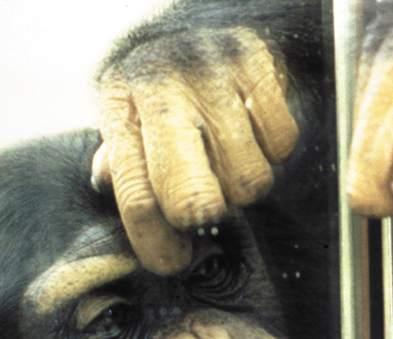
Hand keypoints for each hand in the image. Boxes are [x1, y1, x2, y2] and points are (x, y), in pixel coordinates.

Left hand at [94, 28, 298, 274]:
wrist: (209, 19)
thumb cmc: (168, 88)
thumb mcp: (132, 120)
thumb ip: (122, 164)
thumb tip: (110, 190)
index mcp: (121, 108)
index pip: (136, 197)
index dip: (157, 243)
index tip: (175, 260)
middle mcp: (160, 87)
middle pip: (190, 196)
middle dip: (205, 215)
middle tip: (210, 207)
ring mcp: (209, 73)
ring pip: (246, 180)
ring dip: (244, 183)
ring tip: (231, 158)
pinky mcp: (255, 62)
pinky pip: (282, 143)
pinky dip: (275, 149)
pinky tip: (256, 131)